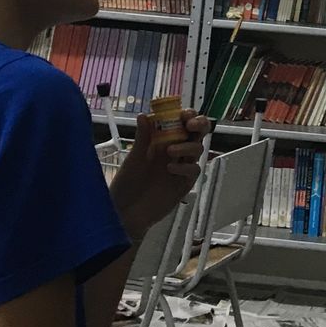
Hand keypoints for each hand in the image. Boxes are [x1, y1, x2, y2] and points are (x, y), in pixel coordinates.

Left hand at [108, 111, 209, 237]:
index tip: (184, 115)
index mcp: (164, 140)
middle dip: (199, 124)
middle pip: (198, 132)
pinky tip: (170, 169)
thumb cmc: (127, 182)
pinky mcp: (185, 183)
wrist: (126, 211)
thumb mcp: (134, 158)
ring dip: (187, 146)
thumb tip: (144, 115)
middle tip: (190, 125)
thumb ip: (142, 137)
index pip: (183, 122)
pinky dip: (185, 166)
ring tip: (169, 151)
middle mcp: (176, 150)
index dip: (188, 115)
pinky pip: (194, 170)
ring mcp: (182, 166)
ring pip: (198, 149)